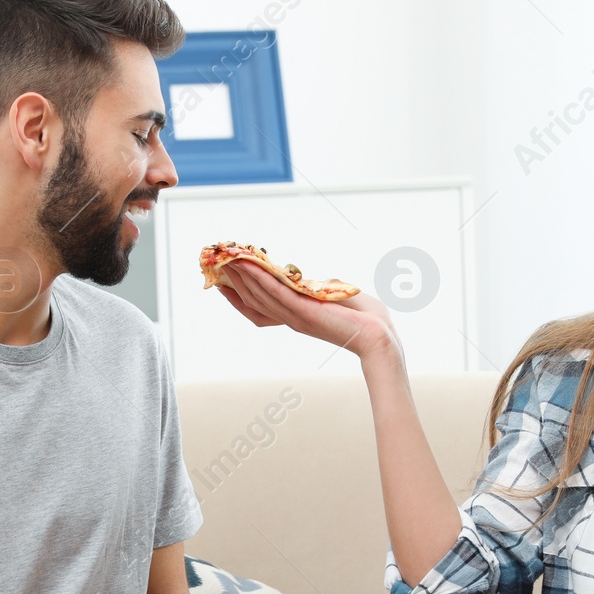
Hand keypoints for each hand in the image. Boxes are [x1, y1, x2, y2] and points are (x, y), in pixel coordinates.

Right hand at [216, 262, 398, 361]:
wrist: (379, 335)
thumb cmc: (364, 317)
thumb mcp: (335, 301)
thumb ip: (319, 292)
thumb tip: (316, 281)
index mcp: (295, 318)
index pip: (257, 310)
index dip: (237, 296)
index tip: (223, 279)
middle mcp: (290, 319)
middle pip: (251, 301)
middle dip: (232, 282)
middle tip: (214, 264)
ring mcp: (295, 316)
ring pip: (258, 294)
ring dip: (240, 275)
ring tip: (225, 258)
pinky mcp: (303, 310)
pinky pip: (275, 291)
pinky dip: (259, 277)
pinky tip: (247, 263)